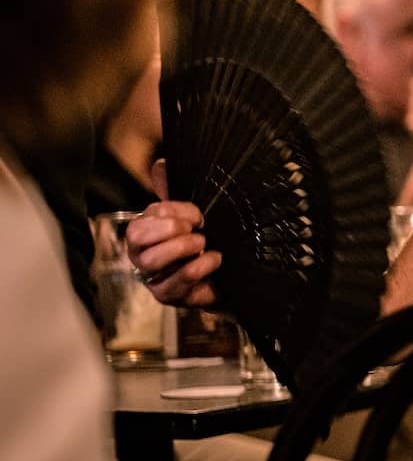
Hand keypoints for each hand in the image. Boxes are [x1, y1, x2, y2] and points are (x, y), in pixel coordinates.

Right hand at [124, 159, 220, 307]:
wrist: (229, 273)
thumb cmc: (205, 240)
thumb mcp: (191, 214)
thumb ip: (173, 191)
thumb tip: (162, 163)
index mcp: (144, 232)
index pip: (145, 216)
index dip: (172, 212)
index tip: (198, 215)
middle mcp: (142, 255)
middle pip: (136, 237)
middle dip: (169, 229)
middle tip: (197, 229)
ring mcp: (153, 277)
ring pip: (151, 260)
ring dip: (182, 247)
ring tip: (204, 243)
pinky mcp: (168, 296)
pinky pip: (176, 281)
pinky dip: (199, 266)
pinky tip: (214, 258)